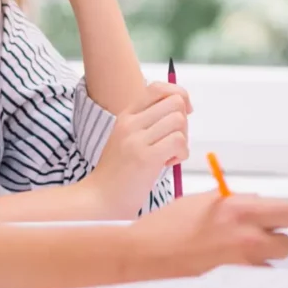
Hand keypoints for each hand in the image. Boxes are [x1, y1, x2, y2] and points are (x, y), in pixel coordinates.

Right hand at [85, 82, 191, 217]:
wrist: (101, 199)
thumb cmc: (119, 172)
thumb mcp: (127, 138)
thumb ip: (148, 122)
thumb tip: (181, 108)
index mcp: (126, 115)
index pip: (157, 88)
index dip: (178, 94)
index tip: (185, 110)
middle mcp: (130, 123)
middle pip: (175, 103)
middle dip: (184, 122)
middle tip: (173, 141)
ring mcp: (136, 139)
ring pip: (179, 121)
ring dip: (182, 140)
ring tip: (168, 155)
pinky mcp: (146, 158)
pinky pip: (179, 142)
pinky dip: (181, 154)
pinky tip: (168, 164)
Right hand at [129, 192, 287, 277]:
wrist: (147, 252)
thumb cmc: (165, 227)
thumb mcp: (199, 201)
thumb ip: (229, 200)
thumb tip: (246, 201)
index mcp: (238, 211)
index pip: (287, 212)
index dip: (280, 213)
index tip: (274, 214)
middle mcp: (246, 238)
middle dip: (276, 237)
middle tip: (261, 232)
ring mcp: (241, 263)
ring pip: (272, 261)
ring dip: (262, 254)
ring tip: (239, 248)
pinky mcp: (234, 279)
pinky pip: (254, 274)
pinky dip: (248, 268)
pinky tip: (229, 260)